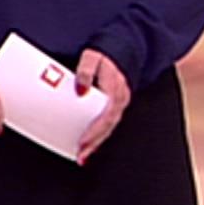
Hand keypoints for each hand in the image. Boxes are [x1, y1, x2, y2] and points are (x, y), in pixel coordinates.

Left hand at [74, 49, 130, 164]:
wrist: (122, 49)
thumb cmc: (104, 55)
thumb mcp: (92, 58)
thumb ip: (85, 71)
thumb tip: (80, 89)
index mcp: (115, 90)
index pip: (106, 116)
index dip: (94, 131)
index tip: (82, 142)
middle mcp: (121, 99)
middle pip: (108, 126)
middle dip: (94, 143)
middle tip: (81, 156)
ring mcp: (121, 103)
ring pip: (109, 127)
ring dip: (97, 142)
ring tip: (83, 156)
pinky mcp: (117, 105)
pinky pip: (109, 123)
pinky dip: (100, 134)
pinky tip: (90, 143)